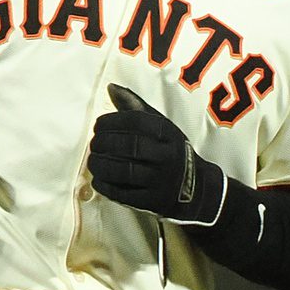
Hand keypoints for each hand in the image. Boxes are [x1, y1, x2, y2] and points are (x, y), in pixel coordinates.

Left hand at [88, 85, 225, 223]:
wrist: (196, 189)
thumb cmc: (170, 151)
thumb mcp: (161, 126)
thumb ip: (136, 107)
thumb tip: (111, 88)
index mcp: (168, 134)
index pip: (136, 122)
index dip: (112, 122)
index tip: (98, 125)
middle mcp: (167, 156)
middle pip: (129, 146)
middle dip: (104, 143)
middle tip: (94, 144)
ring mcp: (160, 181)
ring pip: (124, 171)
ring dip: (101, 165)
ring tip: (93, 161)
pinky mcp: (153, 201)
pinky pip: (124, 194)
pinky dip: (105, 186)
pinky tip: (98, 179)